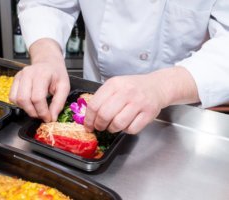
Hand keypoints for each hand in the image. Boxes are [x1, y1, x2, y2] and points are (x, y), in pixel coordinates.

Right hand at [9, 39, 69, 121]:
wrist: (48, 62)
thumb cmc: (57, 74)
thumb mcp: (64, 87)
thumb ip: (59, 103)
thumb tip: (52, 118)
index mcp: (42, 74)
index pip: (37, 98)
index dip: (42, 112)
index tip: (48, 118)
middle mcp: (28, 74)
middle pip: (24, 99)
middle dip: (34, 112)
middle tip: (42, 116)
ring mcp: (19, 76)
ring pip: (16, 99)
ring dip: (27, 109)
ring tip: (37, 109)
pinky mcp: (15, 80)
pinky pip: (12, 97)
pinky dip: (20, 104)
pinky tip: (30, 103)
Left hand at [84, 67, 198, 133]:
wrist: (156, 86)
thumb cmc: (133, 88)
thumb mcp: (116, 85)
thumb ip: (102, 98)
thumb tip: (89, 117)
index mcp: (114, 84)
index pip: (94, 105)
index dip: (88, 119)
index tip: (88, 126)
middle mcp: (126, 92)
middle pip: (104, 115)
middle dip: (99, 125)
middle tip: (100, 127)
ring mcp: (138, 103)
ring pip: (118, 124)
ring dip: (113, 129)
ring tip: (114, 125)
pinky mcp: (148, 113)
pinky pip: (131, 129)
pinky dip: (126, 130)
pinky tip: (127, 123)